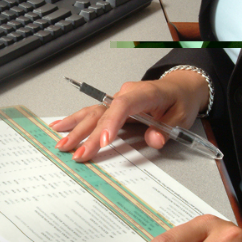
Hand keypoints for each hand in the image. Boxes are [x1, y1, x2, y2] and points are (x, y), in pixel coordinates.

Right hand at [50, 71, 208, 161]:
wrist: (179, 88)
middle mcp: (126, 93)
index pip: (124, 106)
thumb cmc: (179, 101)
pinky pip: (93, 113)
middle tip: (77, 153)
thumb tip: (154, 139)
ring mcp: (117, 99)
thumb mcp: (181, 117)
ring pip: (93, 112)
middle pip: (104, 113)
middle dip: (88, 134)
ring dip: (76, 128)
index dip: (112, 123)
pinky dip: (76, 120)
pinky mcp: (113, 106)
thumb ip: (167, 129)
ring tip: (60, 141)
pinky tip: (60, 126)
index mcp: (145, 93)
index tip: (104, 141)